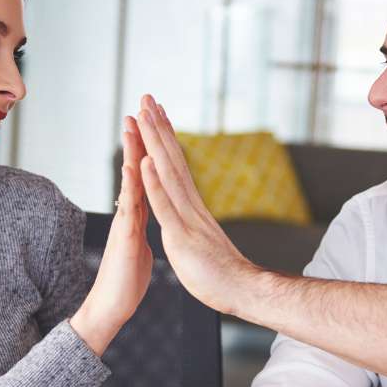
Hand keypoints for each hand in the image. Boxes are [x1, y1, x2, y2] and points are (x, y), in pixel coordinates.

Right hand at [71, 123, 152, 354]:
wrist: (112, 307)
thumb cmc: (125, 281)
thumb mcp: (139, 247)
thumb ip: (139, 227)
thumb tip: (141, 216)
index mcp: (138, 214)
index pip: (146, 174)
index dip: (150, 148)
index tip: (153, 122)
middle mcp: (130, 212)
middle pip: (136, 168)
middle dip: (138, 137)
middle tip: (139, 106)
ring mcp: (126, 222)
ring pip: (129, 181)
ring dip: (131, 151)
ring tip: (131, 124)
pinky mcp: (125, 237)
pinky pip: (129, 206)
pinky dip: (131, 185)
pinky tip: (131, 166)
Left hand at [130, 94, 256, 314]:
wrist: (242, 290)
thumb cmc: (220, 271)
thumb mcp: (199, 240)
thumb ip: (192, 222)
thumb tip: (188, 213)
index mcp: (191, 206)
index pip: (175, 165)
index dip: (164, 138)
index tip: (156, 113)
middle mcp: (190, 204)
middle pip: (171, 158)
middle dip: (157, 127)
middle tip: (147, 97)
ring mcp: (186, 217)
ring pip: (167, 173)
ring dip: (154, 143)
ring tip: (144, 115)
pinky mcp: (181, 234)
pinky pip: (165, 206)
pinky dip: (154, 182)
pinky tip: (144, 162)